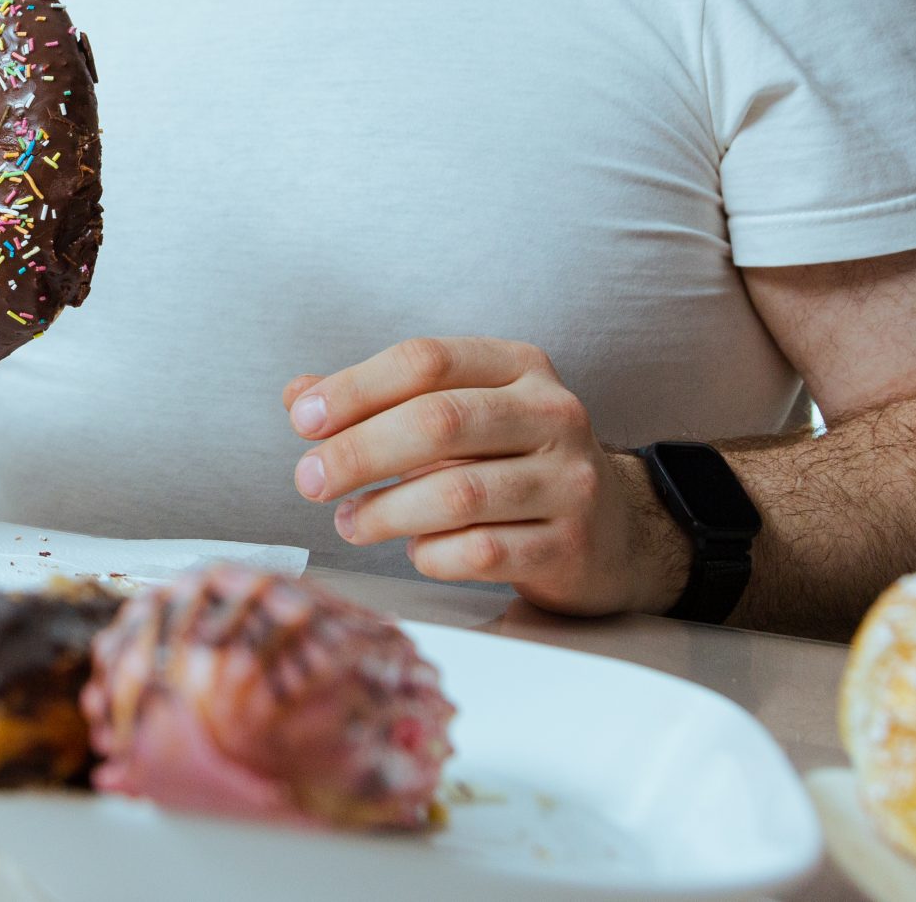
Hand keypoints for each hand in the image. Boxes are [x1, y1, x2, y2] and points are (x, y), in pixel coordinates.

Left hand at [284, 338, 690, 616]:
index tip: (302, 419)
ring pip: (457, 493)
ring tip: (350, 522)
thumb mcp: (459, 414)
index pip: (426, 360)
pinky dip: (430, 555)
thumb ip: (380, 402)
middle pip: (438, 422)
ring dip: (386, 511)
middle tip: (310, 479)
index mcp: (519, 367)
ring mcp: (570, 481)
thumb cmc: (514, 464)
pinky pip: (481, 553)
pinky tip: (414, 551)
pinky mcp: (570, 547)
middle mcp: (552, 415)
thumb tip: (298, 396)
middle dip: (359, 452)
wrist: (617, 533)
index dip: (355, 387)